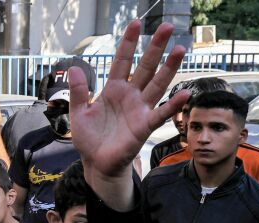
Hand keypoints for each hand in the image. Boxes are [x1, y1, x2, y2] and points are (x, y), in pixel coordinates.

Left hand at [70, 21, 186, 182]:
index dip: (128, 43)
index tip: (135, 23)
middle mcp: (130, 96)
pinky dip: (173, 104)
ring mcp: (139, 109)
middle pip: (145, 67)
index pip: (122, 61)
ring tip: (180, 49)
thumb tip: (74, 67)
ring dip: (169, 67)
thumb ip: (79, 92)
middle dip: (155, 47)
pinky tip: (184, 93)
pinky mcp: (144, 126)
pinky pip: (160, 113)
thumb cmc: (89, 139)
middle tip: (166, 26)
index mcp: (113, 90)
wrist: (96, 163)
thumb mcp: (79, 113)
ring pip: (157, 84)